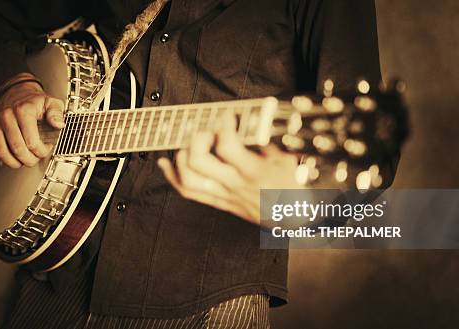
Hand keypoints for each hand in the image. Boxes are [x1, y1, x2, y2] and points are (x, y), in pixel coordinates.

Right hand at [0, 76, 64, 167]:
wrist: (16, 91)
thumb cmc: (34, 100)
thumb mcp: (51, 102)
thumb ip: (57, 113)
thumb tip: (59, 124)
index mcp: (23, 110)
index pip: (31, 141)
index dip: (41, 151)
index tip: (46, 149)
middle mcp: (7, 116)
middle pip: (17, 149)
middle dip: (29, 159)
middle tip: (36, 158)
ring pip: (1, 151)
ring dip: (15, 162)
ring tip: (24, 161)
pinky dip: (3, 158)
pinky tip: (13, 158)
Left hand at [157, 111, 303, 224]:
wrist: (293, 220)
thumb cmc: (294, 186)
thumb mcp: (289, 159)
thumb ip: (268, 140)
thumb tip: (253, 119)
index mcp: (254, 173)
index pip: (227, 146)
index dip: (223, 125)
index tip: (228, 115)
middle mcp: (235, 186)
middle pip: (199, 161)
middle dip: (198, 139)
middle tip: (209, 130)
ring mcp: (225, 196)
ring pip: (189, 179)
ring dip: (181, 156)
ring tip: (190, 143)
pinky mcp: (220, 203)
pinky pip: (189, 192)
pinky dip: (171, 176)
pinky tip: (165, 162)